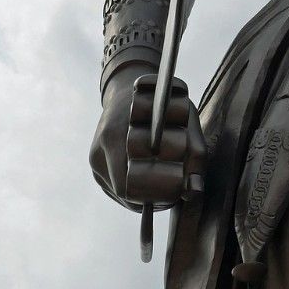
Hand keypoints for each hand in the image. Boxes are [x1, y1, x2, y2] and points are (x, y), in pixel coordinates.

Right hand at [89, 67, 207, 208]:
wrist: (127, 90)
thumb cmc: (159, 102)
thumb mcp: (182, 118)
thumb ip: (193, 152)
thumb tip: (193, 192)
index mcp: (113, 137)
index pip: (128, 185)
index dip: (152, 194)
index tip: (174, 193)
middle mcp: (98, 151)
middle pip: (125, 193)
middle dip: (149, 197)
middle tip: (172, 196)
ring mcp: (94, 160)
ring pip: (120, 195)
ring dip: (142, 196)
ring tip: (164, 189)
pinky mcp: (96, 165)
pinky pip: (116, 188)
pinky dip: (135, 190)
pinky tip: (151, 183)